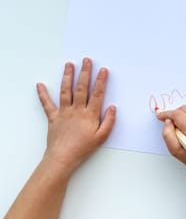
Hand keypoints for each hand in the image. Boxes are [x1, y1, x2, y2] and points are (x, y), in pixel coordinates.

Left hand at [36, 58, 115, 175]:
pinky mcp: (53, 117)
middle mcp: (76, 110)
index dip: (101, 81)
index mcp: (90, 114)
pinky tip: (40, 84)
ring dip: (67, 76)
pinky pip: (47, 104)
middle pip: (82, 88)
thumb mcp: (102, 137)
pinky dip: (43, 94)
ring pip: (66, 91)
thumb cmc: (83, 148)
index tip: (103, 70)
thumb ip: (109, 121)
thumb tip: (112, 107)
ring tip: (69, 65)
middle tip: (86, 60)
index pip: (97, 94)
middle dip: (85, 72)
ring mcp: (64, 112)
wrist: (63, 157)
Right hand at [156, 105, 185, 174]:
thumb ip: (168, 135)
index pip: (178, 114)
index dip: (166, 114)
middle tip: (171, 126)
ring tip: (181, 130)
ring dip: (182, 116)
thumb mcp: (175, 151)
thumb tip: (167, 121)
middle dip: (174, 115)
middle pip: (184, 109)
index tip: (160, 116)